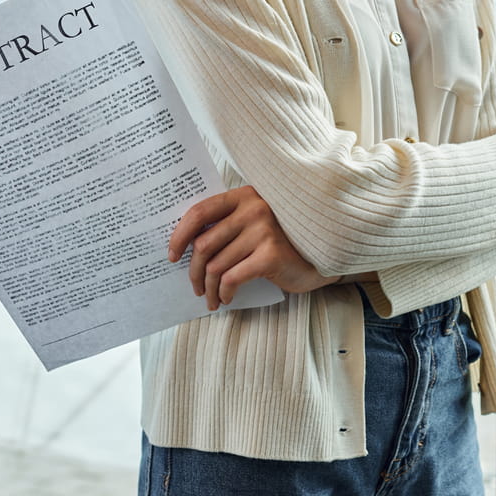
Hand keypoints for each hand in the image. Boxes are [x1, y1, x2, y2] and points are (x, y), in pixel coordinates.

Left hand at [168, 186, 338, 309]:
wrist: (323, 255)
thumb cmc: (283, 242)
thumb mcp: (255, 224)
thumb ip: (229, 226)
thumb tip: (187, 248)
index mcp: (244, 196)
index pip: (200, 211)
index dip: (179, 234)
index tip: (172, 255)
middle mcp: (253, 208)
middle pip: (204, 243)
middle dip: (194, 271)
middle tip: (195, 287)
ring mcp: (263, 230)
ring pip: (216, 265)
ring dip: (208, 288)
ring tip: (210, 299)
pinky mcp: (271, 254)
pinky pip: (232, 278)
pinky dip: (224, 292)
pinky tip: (226, 299)